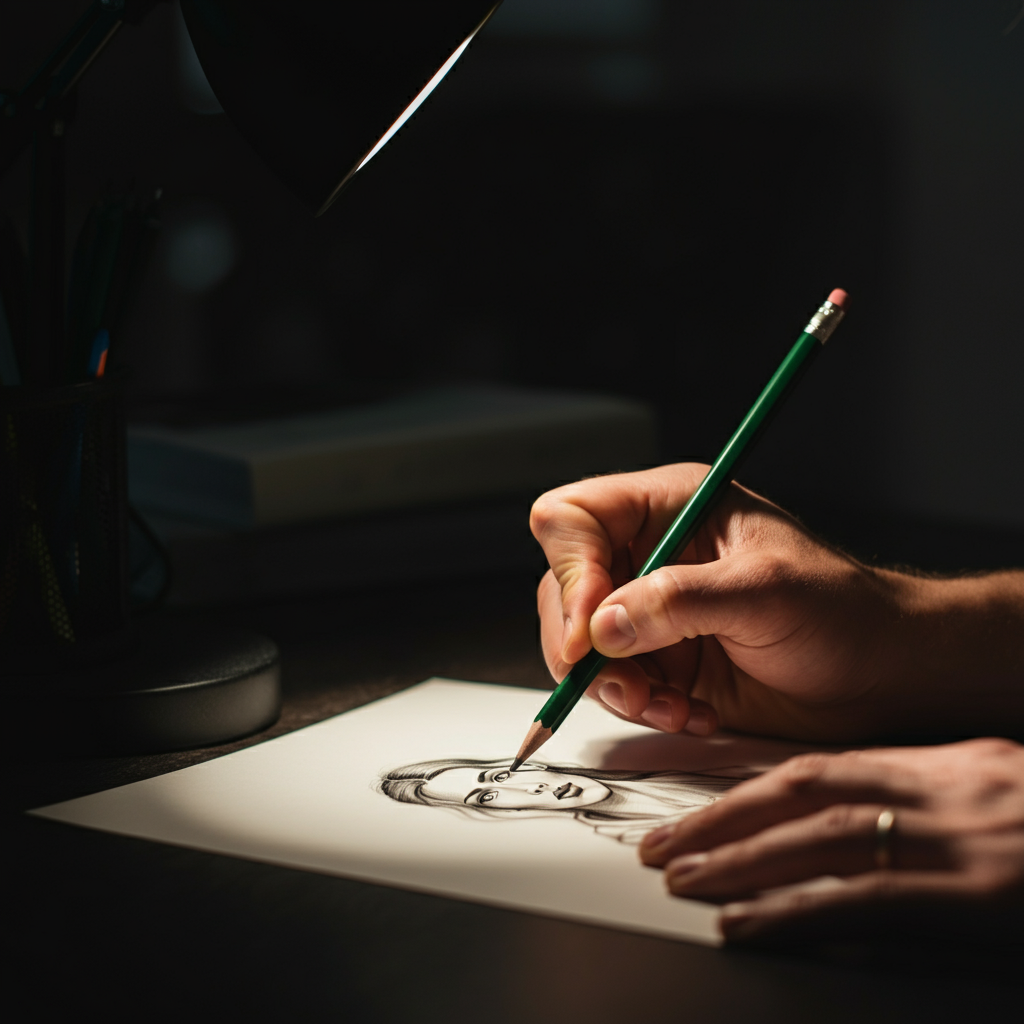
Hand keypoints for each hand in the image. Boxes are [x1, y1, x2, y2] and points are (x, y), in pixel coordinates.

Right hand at [531, 464, 1023, 741]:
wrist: (880, 677)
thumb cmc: (842, 613)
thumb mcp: (764, 592)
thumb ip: (679, 602)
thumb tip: (603, 626)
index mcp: (669, 507)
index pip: (573, 518)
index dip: (570, 570)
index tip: (593, 629)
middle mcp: (648, 554)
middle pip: (561, 587)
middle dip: (584, 644)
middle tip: (625, 682)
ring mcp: (649, 611)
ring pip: (578, 644)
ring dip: (612, 685)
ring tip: (669, 705)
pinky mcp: (658, 661)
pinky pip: (612, 685)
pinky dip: (640, 708)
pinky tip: (688, 713)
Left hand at [638, 739, 1023, 943]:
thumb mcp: (1002, 804)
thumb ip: (927, 815)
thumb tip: (840, 850)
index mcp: (955, 764)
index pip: (828, 765)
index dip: (752, 785)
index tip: (699, 802)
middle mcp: (954, 792)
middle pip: (808, 794)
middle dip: (725, 819)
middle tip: (663, 847)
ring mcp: (970, 846)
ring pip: (824, 843)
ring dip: (743, 862)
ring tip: (683, 881)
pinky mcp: (987, 904)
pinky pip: (869, 905)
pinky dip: (798, 915)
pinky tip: (748, 927)